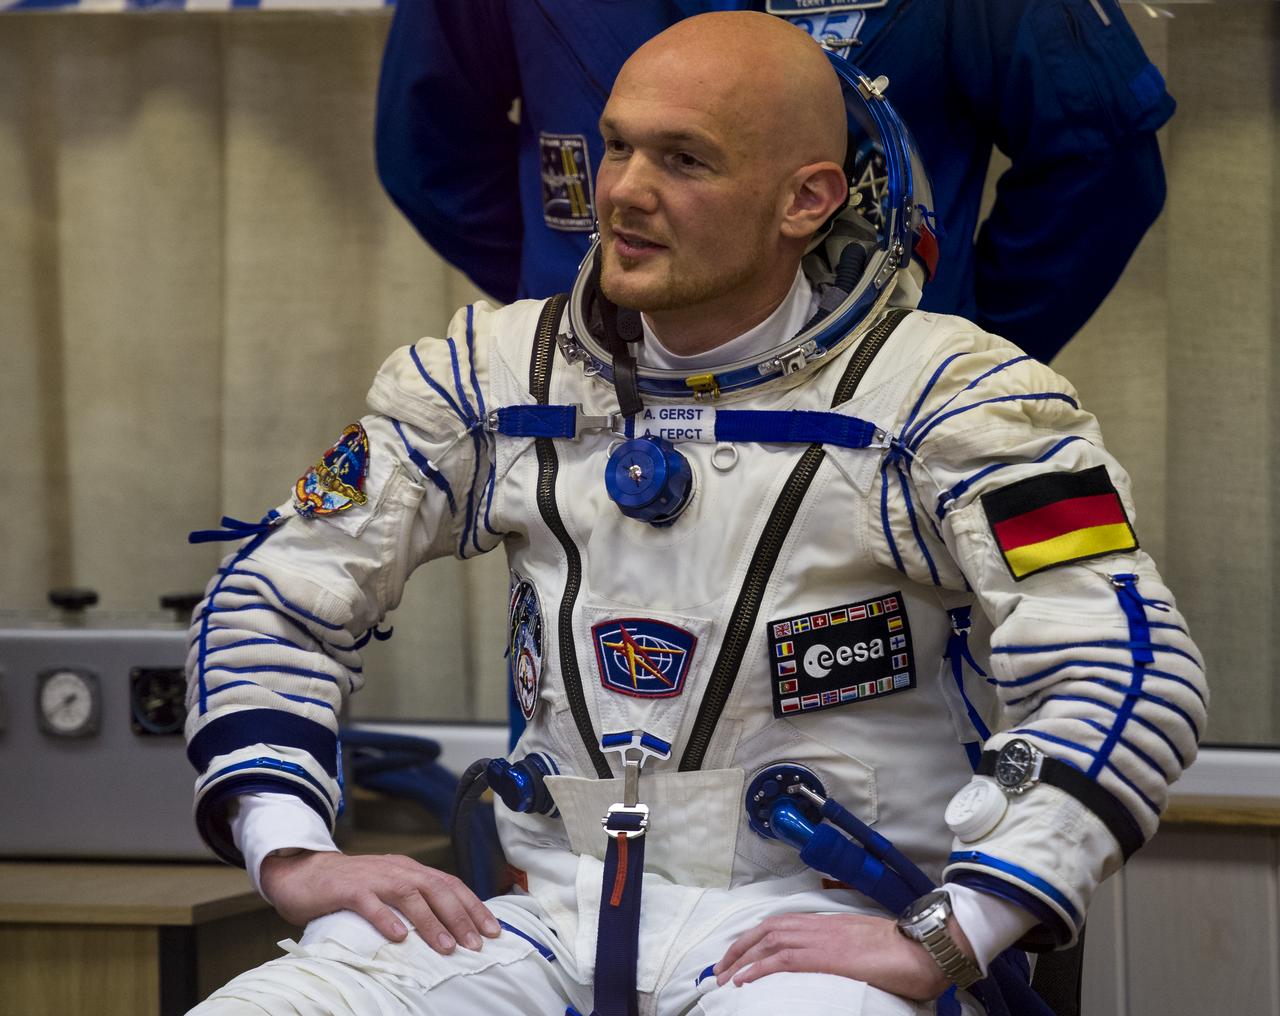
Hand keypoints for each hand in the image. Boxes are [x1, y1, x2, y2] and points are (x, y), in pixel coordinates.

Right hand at [259, 850, 500, 953]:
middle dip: (460, 917)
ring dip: (431, 922)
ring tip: (446, 947)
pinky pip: (370, 904)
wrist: (305, 873)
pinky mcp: (349, 889)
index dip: (474, 906)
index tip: (493, 930)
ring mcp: (374, 878)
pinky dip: (386, 920)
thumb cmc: (351, 887)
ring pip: (410, 896)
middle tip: (476, 944)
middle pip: (437, 889)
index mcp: (410, 869)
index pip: (451, 884)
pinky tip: (398, 938)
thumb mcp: (389, 887)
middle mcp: (397, 869)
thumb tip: (448, 927)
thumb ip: (415, 900)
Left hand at [714, 913, 954, 1000]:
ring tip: (724, 976)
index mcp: (827, 923)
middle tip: (721, 966)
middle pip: (767, 930)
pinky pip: (781, 960)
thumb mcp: (864, 943)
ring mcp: (819, 939)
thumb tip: (835, 958)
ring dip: (741, 958)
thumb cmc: (901, 949)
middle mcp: (818, 926)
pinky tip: (744, 980)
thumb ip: (843, 947)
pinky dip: (758, 968)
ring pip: (768, 942)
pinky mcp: (823, 956)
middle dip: (740, 947)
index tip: (740, 950)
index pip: (780, 923)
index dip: (755, 937)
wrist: (920, 948)